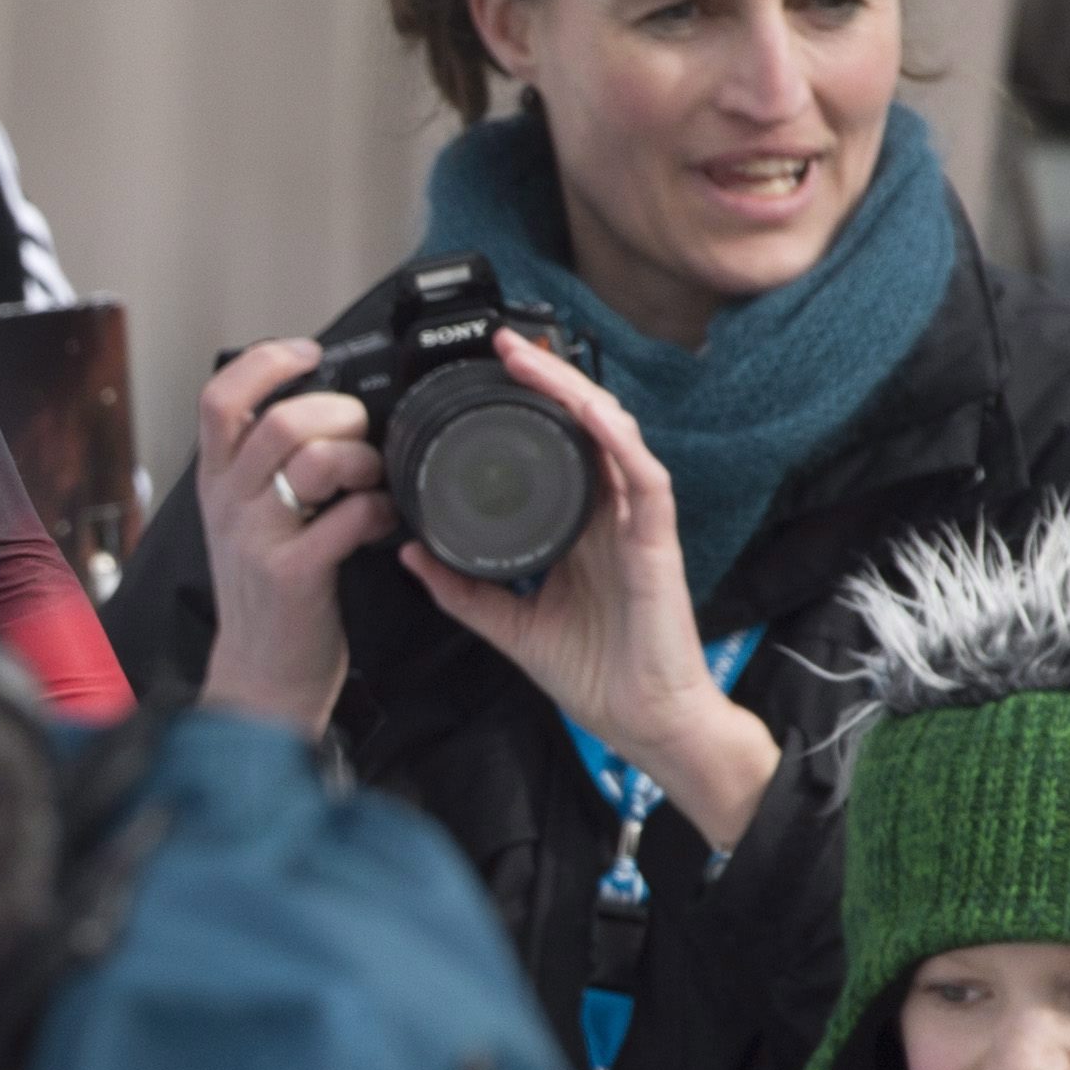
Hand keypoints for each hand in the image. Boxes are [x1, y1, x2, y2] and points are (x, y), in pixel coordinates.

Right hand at [193, 338, 396, 736]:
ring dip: (362, 459)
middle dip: (338, 414)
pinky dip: (377, 510)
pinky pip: (346, 517)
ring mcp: (257, 538)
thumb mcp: (248, 523)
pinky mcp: (292, 574)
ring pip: (314, 459)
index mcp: (217, 483)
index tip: (310, 353)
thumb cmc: (268, 597)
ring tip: (374, 479)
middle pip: (279, 420)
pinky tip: (382, 522)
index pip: (220, 398)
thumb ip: (269, 471)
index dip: (267, 362)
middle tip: (362, 434)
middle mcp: (229, 504)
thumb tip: (328, 415)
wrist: (260, 678)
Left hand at [398, 331, 780, 850]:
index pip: (557, 447)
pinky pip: (646, 480)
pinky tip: (593, 414)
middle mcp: (610, 516)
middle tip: (504, 344)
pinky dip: (620, 443)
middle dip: (547, 380)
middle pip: (583, 426)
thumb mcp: (511, 626)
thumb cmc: (597, 675)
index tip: (485, 374)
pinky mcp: (658, 544)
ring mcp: (637, 525)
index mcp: (580, 528)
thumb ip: (463, 589)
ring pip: (613, 437)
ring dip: (575, 392)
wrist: (646, 725)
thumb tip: (410, 553)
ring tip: (533, 360)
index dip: (529, 406)